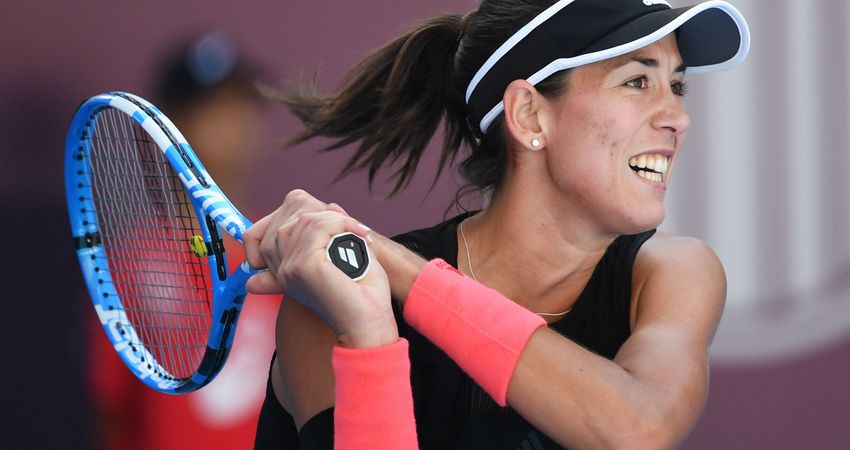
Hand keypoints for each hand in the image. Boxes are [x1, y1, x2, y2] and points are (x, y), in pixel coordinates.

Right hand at [244, 190, 396, 347]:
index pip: (273, 226)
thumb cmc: (363, 294)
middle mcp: (281, 270)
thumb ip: (332, 235)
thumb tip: (332, 205)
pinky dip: (343, 224)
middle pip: (288, 217)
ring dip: (337, 218)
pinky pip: (317, 226)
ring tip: (360, 233)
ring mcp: (288, 268)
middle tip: (354, 228)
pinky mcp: (302, 267)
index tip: (339, 225)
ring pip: (304, 219)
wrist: (370, 323)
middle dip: (323, 213)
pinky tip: (361, 235)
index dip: (303, 215)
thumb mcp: (344, 258)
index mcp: (285, 270)